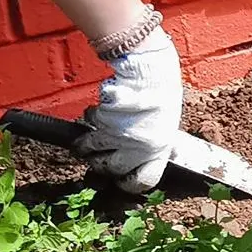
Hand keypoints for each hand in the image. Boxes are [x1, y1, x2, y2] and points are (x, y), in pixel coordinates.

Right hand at [74, 25, 182, 193]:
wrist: (151, 68)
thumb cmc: (160, 92)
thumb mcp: (164, 123)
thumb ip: (152, 144)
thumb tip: (137, 161)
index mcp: (160, 148)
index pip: (144, 180)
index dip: (129, 184)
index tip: (120, 180)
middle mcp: (140, 146)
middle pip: (110, 168)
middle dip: (100, 161)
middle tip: (97, 152)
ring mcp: (120, 134)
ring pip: (92, 149)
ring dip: (86, 142)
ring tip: (89, 134)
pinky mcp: (104, 120)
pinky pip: (89, 125)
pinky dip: (89, 118)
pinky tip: (98, 109)